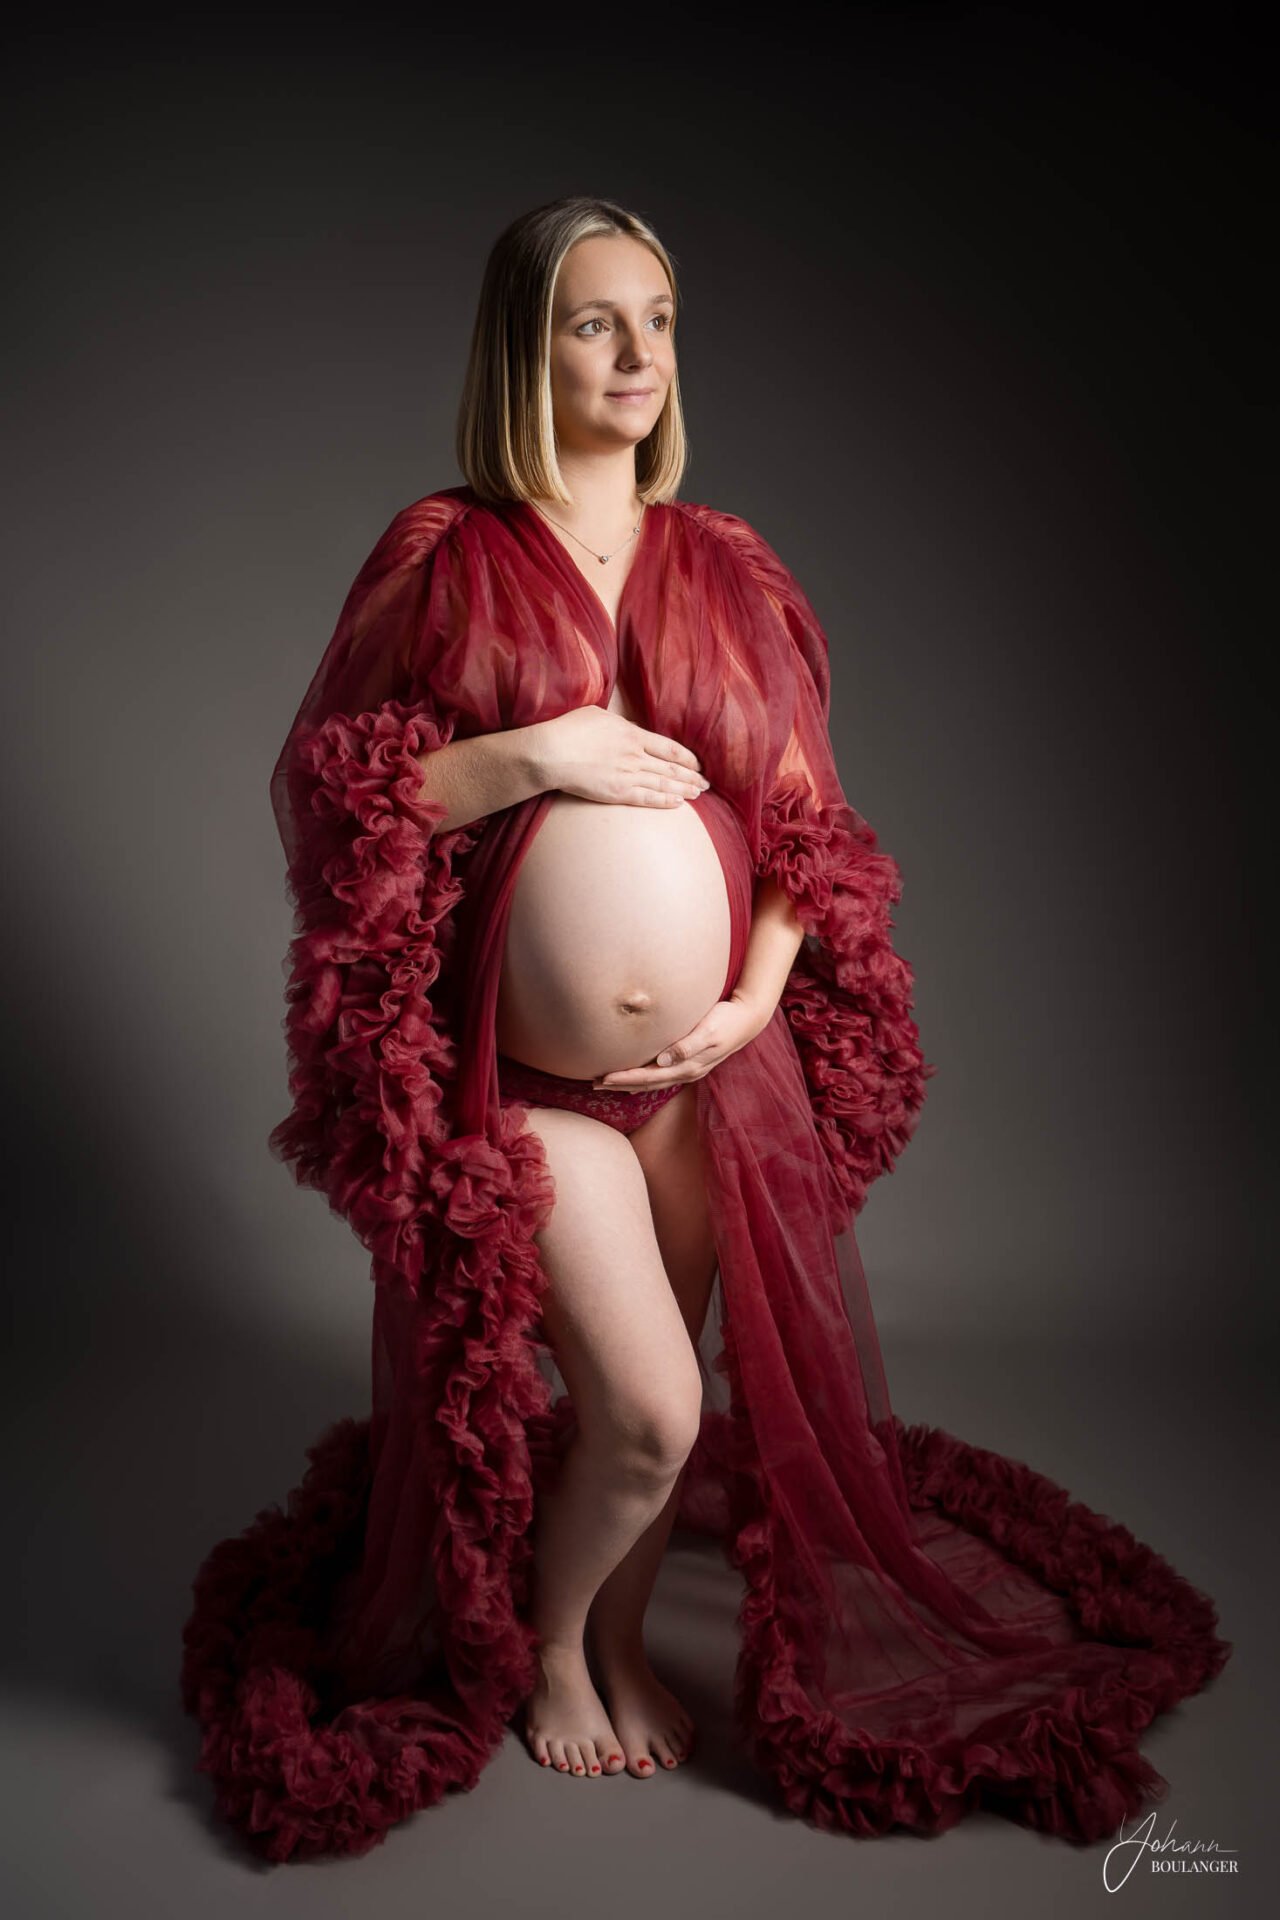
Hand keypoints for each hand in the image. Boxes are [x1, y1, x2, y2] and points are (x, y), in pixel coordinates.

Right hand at [530, 705, 709, 807]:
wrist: (551, 752)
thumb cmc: (569, 729)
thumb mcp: (598, 715)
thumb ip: (618, 723)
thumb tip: (629, 728)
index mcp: (632, 734)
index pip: (669, 747)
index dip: (687, 757)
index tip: (698, 763)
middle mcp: (635, 755)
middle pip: (671, 768)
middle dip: (691, 776)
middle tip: (707, 784)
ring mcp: (627, 775)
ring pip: (663, 784)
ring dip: (684, 789)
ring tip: (698, 794)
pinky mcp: (616, 793)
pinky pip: (647, 799)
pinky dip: (664, 801)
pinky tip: (678, 803)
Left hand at [592, 990, 768, 1090]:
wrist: (748, 1019)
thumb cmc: (727, 1020)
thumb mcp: (709, 1030)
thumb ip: (687, 1046)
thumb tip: (663, 1060)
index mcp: (688, 1066)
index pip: (649, 1076)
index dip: (625, 1078)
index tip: (602, 1077)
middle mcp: (686, 1071)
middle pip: (647, 1083)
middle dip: (620, 1085)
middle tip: (594, 1084)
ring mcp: (689, 1069)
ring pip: (653, 1081)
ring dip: (629, 1083)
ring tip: (607, 1084)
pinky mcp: (690, 1062)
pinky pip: (661, 1075)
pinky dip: (644, 1079)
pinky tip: (634, 1080)